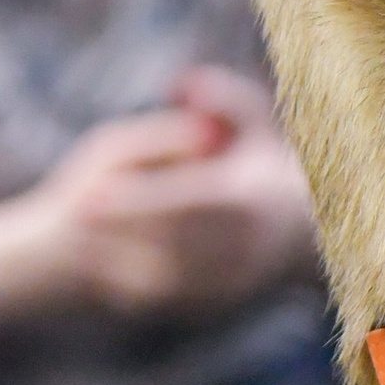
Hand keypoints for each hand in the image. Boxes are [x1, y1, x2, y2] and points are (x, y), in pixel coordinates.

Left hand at [34, 72, 318, 314]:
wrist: (310, 234)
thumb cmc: (271, 168)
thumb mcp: (261, 124)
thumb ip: (224, 97)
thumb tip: (178, 83)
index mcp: (250, 201)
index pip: (185, 201)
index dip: (134, 199)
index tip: (91, 190)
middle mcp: (246, 245)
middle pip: (170, 241)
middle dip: (117, 230)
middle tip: (74, 213)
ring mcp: (236, 279)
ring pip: (169, 279)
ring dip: (120, 265)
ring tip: (78, 248)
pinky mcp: (225, 302)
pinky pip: (174, 301)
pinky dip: (138, 289)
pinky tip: (103, 273)